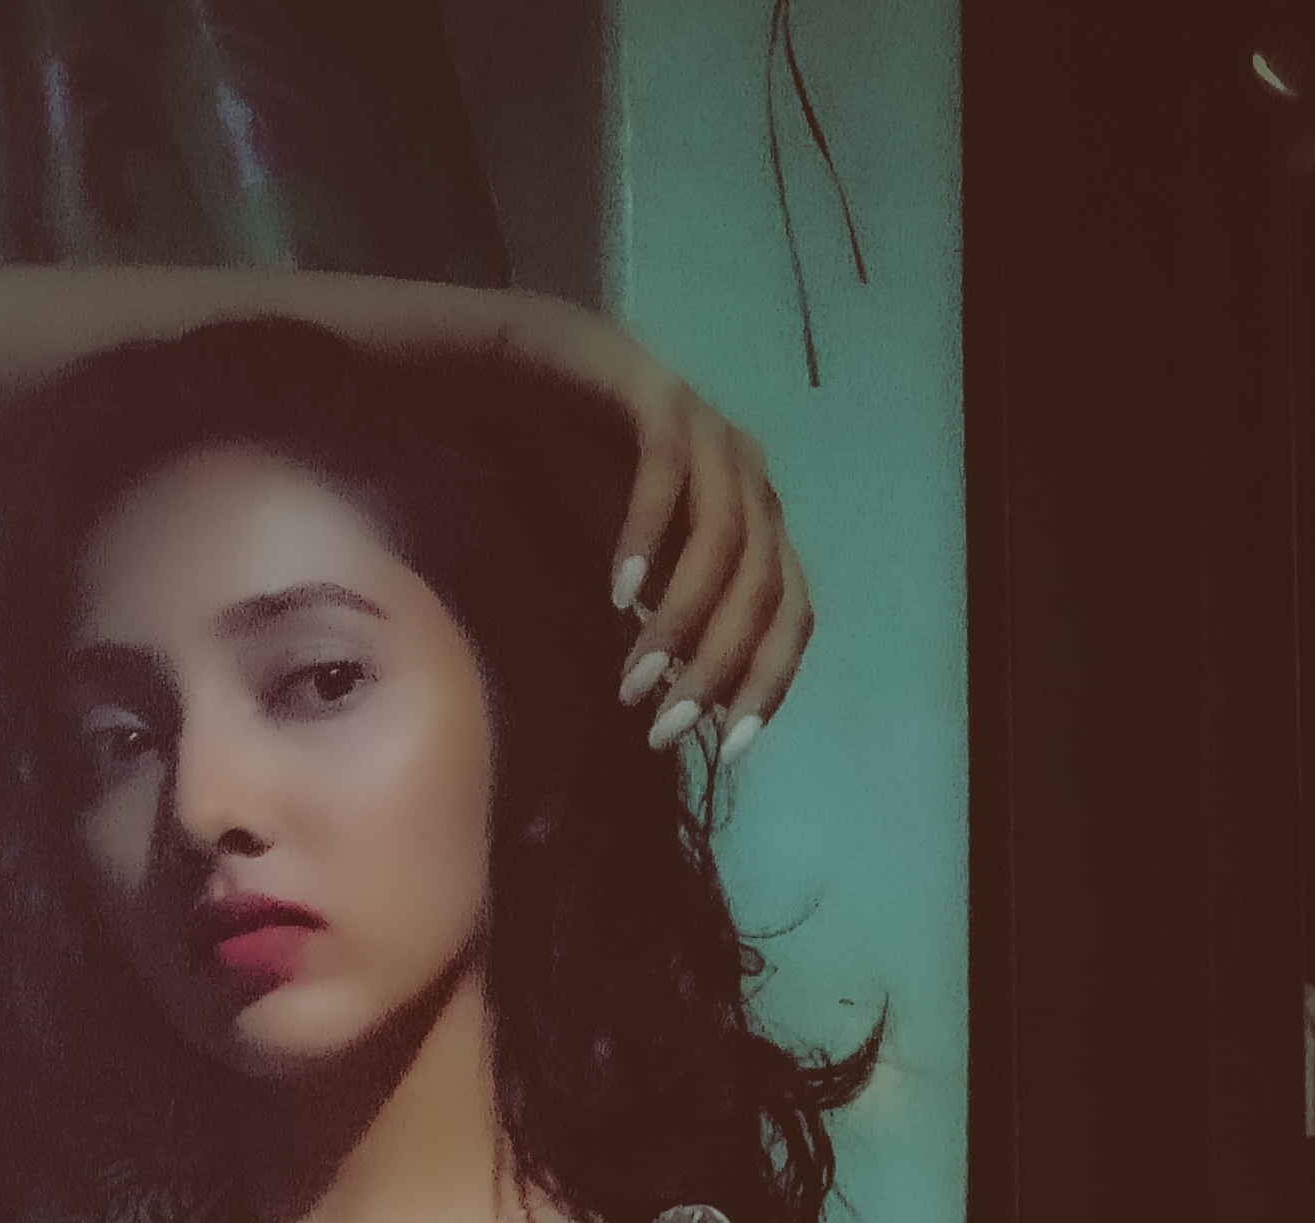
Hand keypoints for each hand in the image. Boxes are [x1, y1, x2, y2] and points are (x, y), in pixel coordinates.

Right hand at [604, 348, 810, 760]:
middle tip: (662, 728)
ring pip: (725, 539)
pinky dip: (647, 535)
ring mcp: (708, 432)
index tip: (730, 751)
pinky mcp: (657, 395)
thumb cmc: (577, 481)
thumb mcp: (634, 576)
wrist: (522, 379)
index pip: (792, 615)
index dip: (770, 684)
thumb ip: (667, 626)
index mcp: (756, 522)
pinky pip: (666, 471)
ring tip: (633, 678)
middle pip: (764, 587)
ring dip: (681, 620)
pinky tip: (617, 592)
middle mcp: (748, 476)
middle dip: (717, 668)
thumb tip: (680, 712)